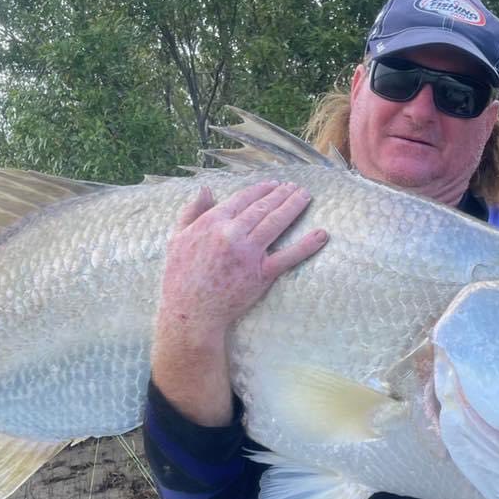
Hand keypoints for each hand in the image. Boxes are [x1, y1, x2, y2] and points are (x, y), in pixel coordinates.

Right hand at [151, 181, 326, 425]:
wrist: (190, 312)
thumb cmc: (180, 276)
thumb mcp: (177, 238)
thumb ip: (191, 212)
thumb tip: (206, 189)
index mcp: (212, 222)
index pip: (243, 198)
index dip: (261, 190)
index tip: (273, 185)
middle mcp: (232, 233)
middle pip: (263, 207)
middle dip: (282, 194)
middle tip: (295, 187)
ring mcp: (249, 253)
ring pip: (276, 222)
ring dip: (293, 206)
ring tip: (305, 197)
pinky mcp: (261, 274)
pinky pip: (288, 256)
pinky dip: (307, 244)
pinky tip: (321, 234)